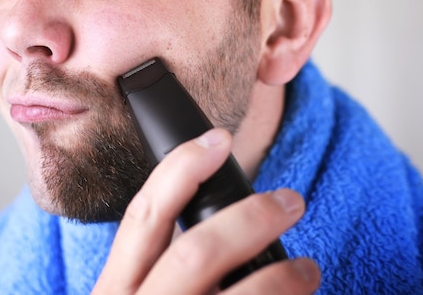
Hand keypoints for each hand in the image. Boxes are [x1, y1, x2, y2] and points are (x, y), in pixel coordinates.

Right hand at [92, 128, 319, 293]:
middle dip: (251, 217)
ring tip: (308, 269)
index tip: (216, 141)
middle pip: (198, 248)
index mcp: (114, 294)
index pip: (143, 217)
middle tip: (289, 201)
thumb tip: (206, 229)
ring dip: (284, 276)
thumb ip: (149, 274)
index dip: (180, 170)